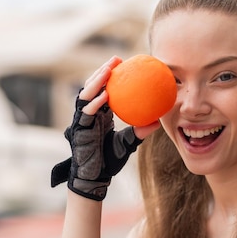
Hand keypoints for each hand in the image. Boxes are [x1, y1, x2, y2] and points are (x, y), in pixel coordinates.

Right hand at [51, 57, 159, 200]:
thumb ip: (140, 132)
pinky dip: (95, 103)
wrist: (95, 178)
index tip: (123, 63)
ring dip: (96, 81)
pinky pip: (86, 113)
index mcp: (98, 115)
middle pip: (92, 86)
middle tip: (116, 59)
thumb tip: (158, 121)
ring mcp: (82, 120)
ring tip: (109, 70)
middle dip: (102, 71)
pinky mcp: (78, 129)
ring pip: (86, 94)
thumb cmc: (109, 161)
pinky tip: (106, 96)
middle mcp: (89, 114)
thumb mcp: (128, 143)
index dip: (110, 76)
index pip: (103, 89)